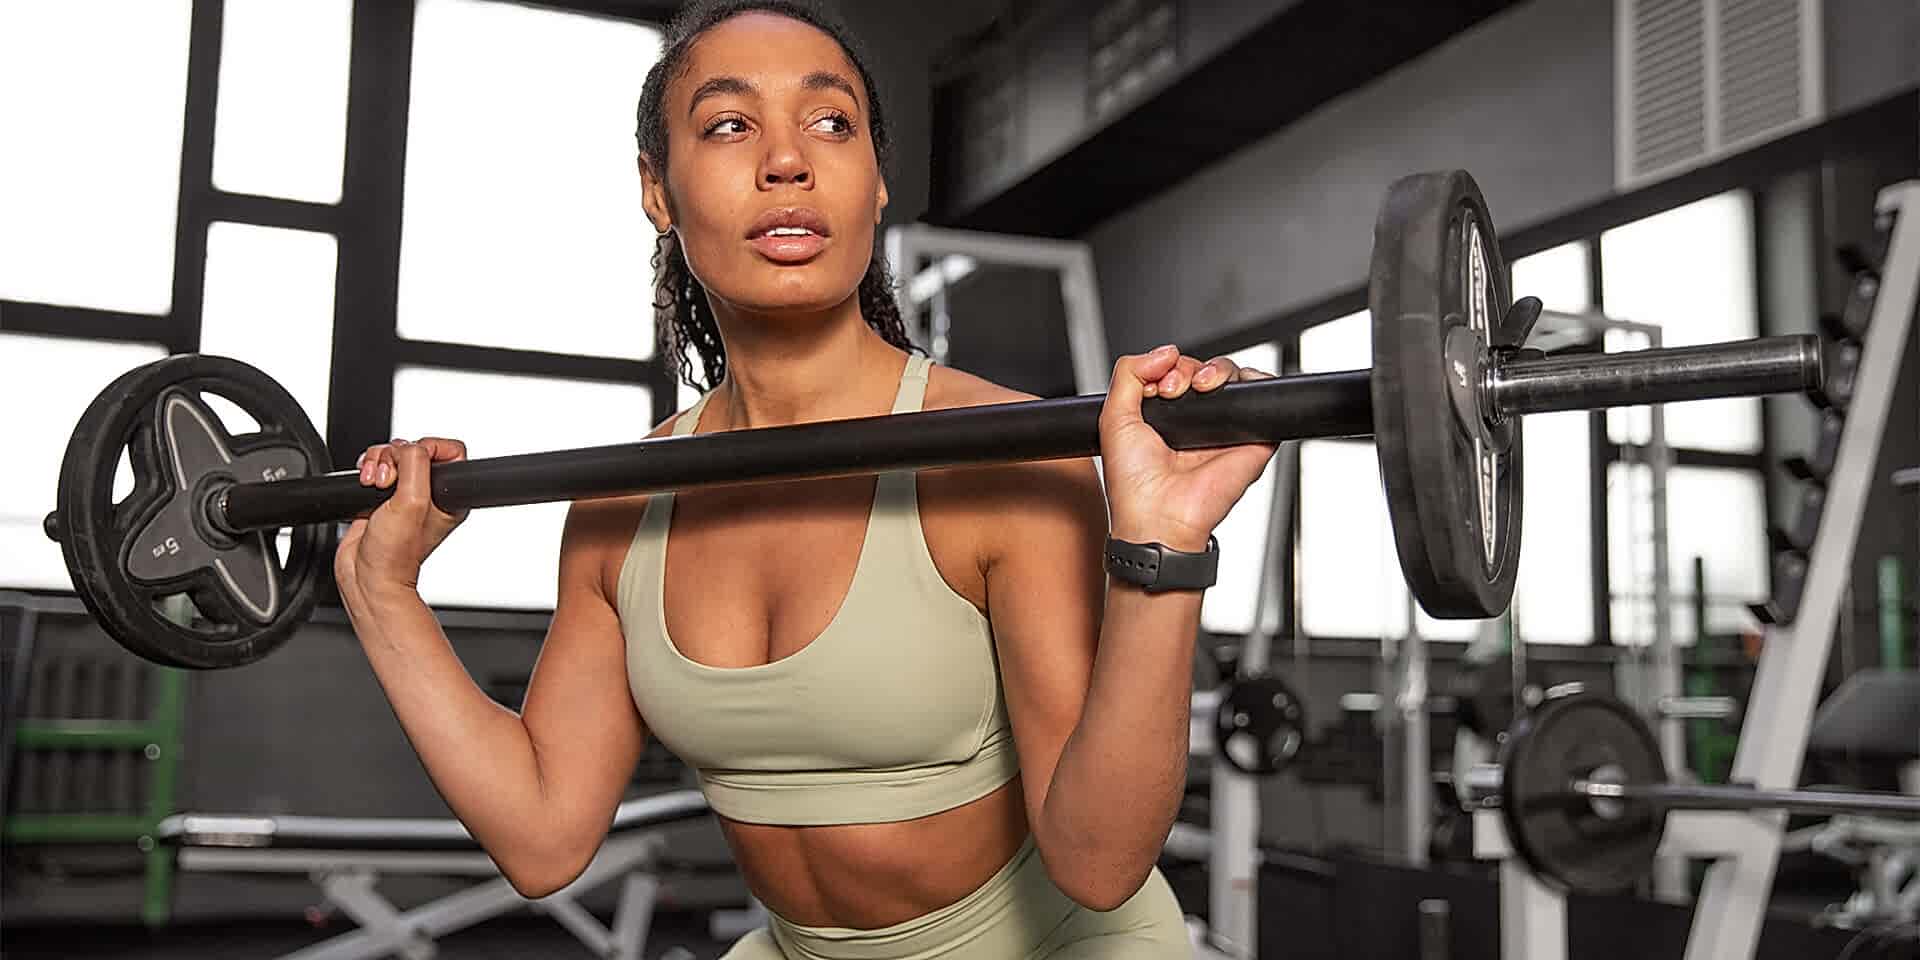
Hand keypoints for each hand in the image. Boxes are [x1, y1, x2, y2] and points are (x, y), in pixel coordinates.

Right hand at [334, 437, 469, 596]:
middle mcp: (428, 494)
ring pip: (392, 455)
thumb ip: (415, 465)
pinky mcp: (382, 496)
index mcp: (448, 496)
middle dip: (395, 457)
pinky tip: (365, 485)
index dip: (429, 448)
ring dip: (378, 463)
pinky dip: (367, 469)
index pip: (451, 452)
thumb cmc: (394, 553)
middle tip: (387, 480)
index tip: (413, 461)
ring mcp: (404, 494)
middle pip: (415, 449)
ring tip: (374, 484)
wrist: (366, 575)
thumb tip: (407, 448)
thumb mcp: (412, 502)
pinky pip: (376, 466)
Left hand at [1098, 345, 1277, 552]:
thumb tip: (1165, 351)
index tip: (1156, 385)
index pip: (1177, 374)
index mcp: (1167, 420)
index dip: (1168, 368)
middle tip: (1173, 388)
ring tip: (1199, 386)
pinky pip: (1264, 396)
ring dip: (1217, 368)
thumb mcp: (1113, 418)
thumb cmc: (1134, 483)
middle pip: (1206, 371)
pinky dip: (1253, 380)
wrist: (1158, 515)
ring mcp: (1225, 429)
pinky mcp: (1253, 438)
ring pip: (1234, 377)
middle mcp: (1198, 424)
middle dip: (1190, 368)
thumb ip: (1128, 374)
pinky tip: (1224, 390)